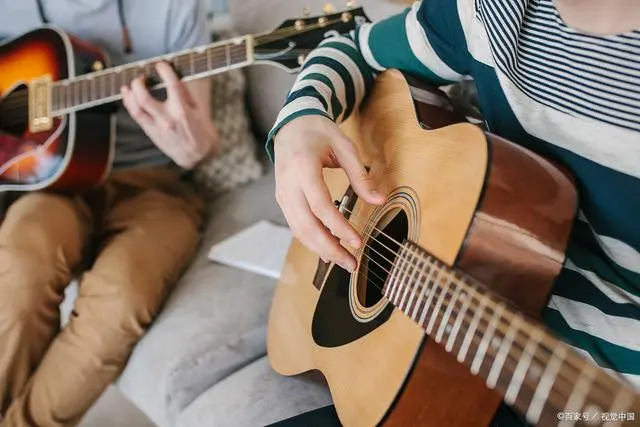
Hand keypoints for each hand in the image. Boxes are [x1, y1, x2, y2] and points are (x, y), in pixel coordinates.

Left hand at [121, 62, 217, 168]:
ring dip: (130, 93)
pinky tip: (128, 95)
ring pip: (136, 108)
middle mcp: (168, 119)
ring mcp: (157, 127)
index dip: (164, 71)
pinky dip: (129, 103)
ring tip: (130, 85)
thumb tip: (174, 77)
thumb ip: (185, 94)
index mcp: (183, 111)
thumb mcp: (198, 110)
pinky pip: (136, 116)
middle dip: (139, 83)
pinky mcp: (151, 133)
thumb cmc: (200, 131)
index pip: (172, 85)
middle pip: (144, 98)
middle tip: (141, 77)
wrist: (197, 155)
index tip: (161, 65)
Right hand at [274, 115, 384, 271]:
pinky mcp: (282, 200)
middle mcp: (288, 184)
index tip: (357, 241)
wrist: (291, 125)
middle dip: (329, 248)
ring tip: (343, 262)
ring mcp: (282, 194)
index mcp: (303, 168)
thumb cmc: (319, 132)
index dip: (338, 227)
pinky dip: (311, 241)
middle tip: (351, 263)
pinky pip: (295, 226)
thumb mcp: (344, 146)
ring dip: (320, 249)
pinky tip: (327, 250)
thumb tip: (379, 200)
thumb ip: (361, 175)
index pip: (320, 206)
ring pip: (298, 230)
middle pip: (306, 225)